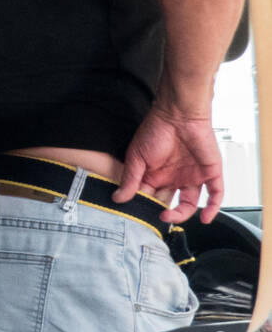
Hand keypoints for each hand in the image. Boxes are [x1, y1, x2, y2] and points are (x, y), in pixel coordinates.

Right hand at [112, 102, 223, 223]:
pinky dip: (212, 208)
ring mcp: (192, 177)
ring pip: (189, 204)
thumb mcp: (137, 157)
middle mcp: (173, 179)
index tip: (135, 215)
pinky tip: (205, 218)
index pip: (148, 199)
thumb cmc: (155, 130)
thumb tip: (118, 198)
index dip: (143, 208)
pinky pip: (214, 194)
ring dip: (181, 214)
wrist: (178, 114)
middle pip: (168, 204)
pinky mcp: (209, 173)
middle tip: (151, 217)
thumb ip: (130, 179)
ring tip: (168, 216)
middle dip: (160, 214)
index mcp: (154, 176)